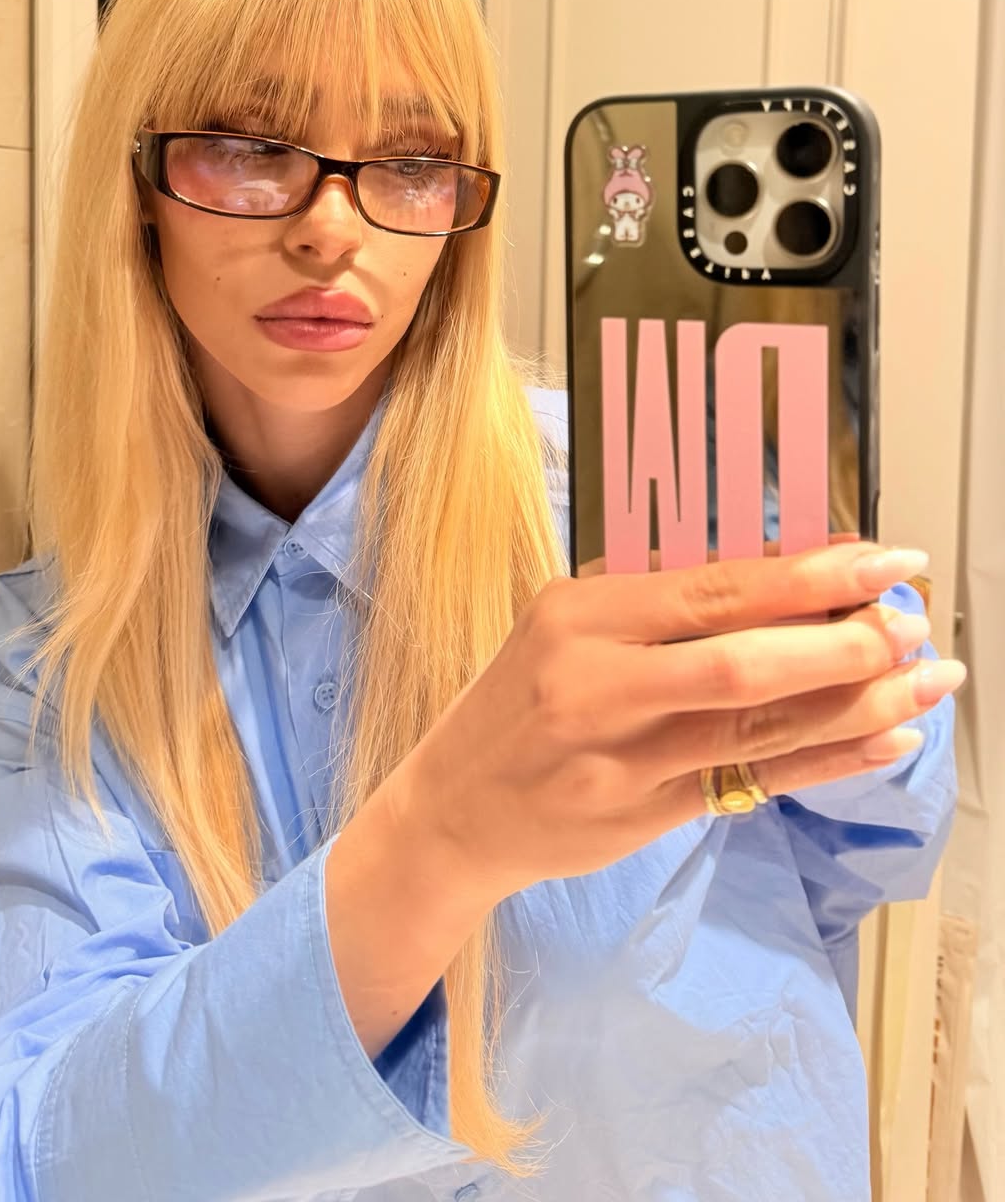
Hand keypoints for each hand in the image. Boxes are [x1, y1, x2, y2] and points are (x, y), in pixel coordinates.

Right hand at [384, 542, 962, 906]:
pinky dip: (826, 761)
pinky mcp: (641, 816)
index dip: (810, 576)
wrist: (450, 810)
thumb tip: (788, 572)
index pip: (711, 588)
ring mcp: (619, 760)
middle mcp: (595, 684)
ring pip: (758, 727)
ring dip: (855, 703)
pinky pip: (752, 783)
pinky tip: (885, 740)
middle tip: (913, 626)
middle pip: (741, 661)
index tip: (886, 560)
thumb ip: (663, 606)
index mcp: (577, 615)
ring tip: (927, 680)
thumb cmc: (517, 703)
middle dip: (844, 642)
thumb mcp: (566, 629)